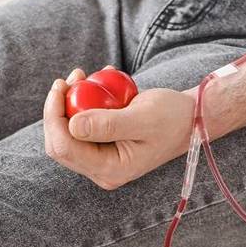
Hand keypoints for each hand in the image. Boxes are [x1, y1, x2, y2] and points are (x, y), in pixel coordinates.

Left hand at [43, 69, 194, 189]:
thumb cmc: (173, 117)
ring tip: (84, 76)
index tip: (61, 85)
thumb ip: (108, 125)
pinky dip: (84, 103)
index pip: (64, 147)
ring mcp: (102, 160)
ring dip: (70, 103)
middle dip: (58, 108)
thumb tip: (72, 125)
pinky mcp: (104, 147)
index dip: (53, 116)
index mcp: (110, 169)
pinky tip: (97, 82)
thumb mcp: (142, 117)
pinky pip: (82, 126)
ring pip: (68, 133)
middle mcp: (102, 170)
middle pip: (60, 142)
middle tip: (73, 77)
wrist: (192, 119)